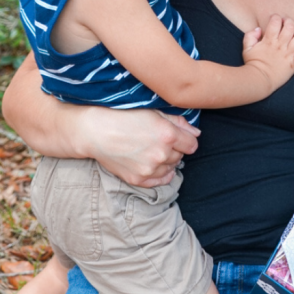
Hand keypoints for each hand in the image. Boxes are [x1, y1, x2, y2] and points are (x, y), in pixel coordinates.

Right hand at [82, 106, 199, 187]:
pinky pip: (160, 181)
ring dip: (166, 161)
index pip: (192, 145)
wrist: (97, 132)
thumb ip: (178, 122)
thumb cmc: (124, 117)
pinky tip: (151, 164)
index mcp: (168, 135)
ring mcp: (150, 170)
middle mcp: (162, 154)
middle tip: (158, 140)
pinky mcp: (139, 180)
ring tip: (151, 150)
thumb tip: (196, 133)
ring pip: (171, 168)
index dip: (186, 140)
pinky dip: (160, 173)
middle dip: (175, 149)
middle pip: (181, 156)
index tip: (179, 137)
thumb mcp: (153, 112)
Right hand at [242, 14, 293, 88]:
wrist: (258, 81)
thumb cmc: (252, 64)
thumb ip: (250, 36)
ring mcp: (288, 55)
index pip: (275, 23)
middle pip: (289, 28)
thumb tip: (259, 29)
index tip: (276, 19)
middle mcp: (280, 46)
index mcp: (268, 41)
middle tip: (287, 23)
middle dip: (289, 22)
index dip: (276, 17)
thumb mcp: (246, 48)